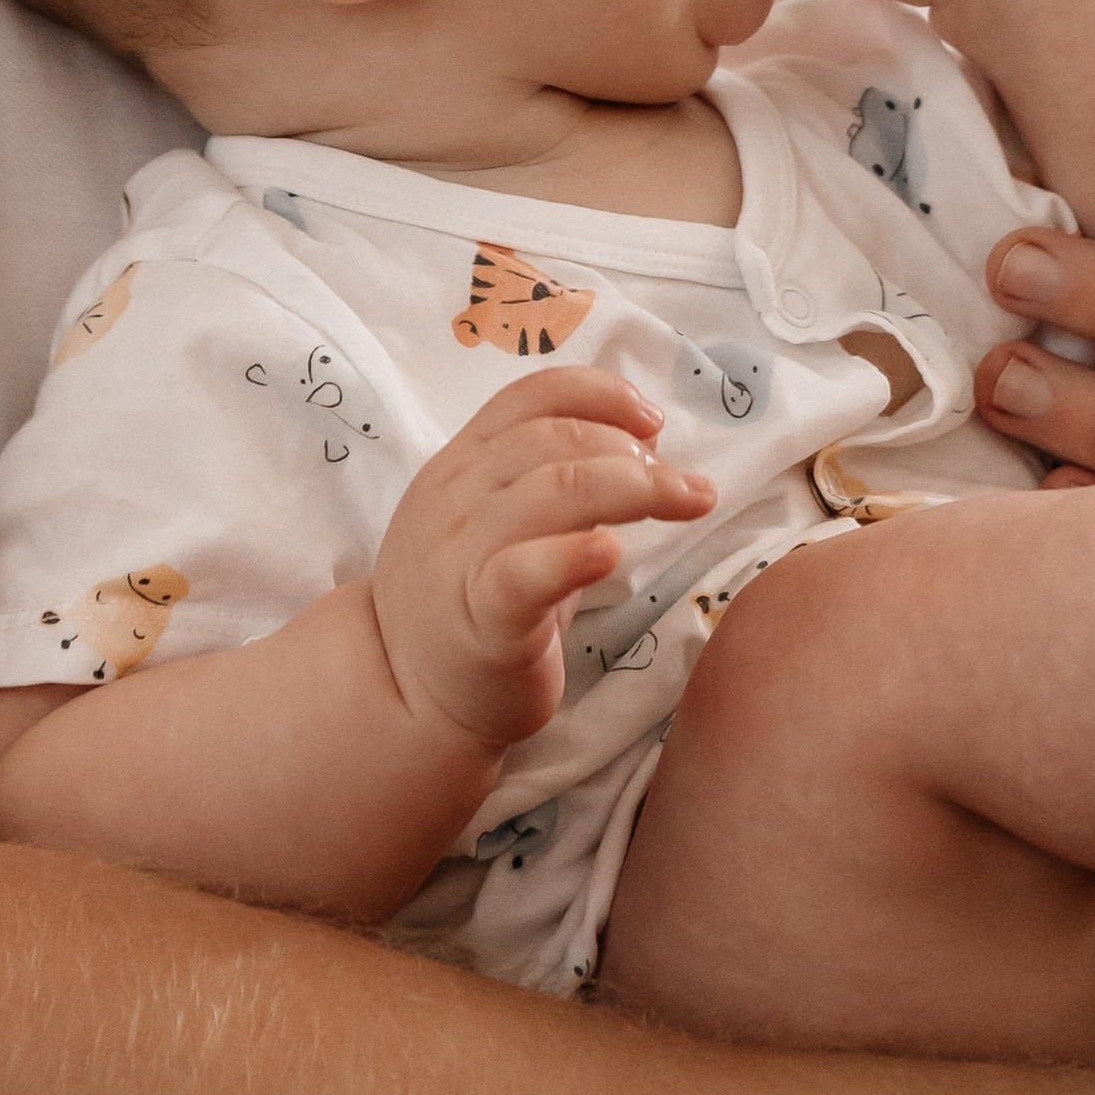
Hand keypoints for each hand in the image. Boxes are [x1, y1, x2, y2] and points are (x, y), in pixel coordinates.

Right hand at [371, 372, 713, 758]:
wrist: (405, 700)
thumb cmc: (472, 606)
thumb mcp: (502, 525)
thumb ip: (555, 480)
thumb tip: (644, 442)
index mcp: (462, 463)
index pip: (532, 395)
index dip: (602, 395)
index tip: (654, 422)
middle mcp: (456, 496)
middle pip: (556, 438)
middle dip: (635, 452)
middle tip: (686, 487)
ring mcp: (462, 555)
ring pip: (555, 489)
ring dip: (637, 487)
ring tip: (689, 503)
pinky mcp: (480, 619)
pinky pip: (523, 572)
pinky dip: (573, 555)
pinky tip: (612, 552)